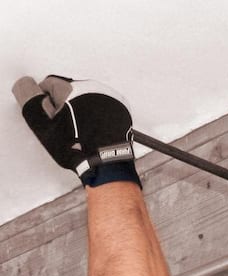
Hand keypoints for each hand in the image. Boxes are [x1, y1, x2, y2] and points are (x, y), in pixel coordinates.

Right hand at [12, 74, 139, 187]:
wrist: (106, 161)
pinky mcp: (121, 110)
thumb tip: (29, 87)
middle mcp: (93, 88)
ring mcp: (110, 98)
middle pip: (69, 91)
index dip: (46, 103)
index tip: (51, 118)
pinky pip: (103, 109)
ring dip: (82, 111)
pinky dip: (98, 117)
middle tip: (66, 128)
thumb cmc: (78, 147)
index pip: (49, 84)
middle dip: (65, 106)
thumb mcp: (43, 126)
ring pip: (87, 100)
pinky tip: (94, 132)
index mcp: (72, 88)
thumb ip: (31, 101)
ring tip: (82, 132)